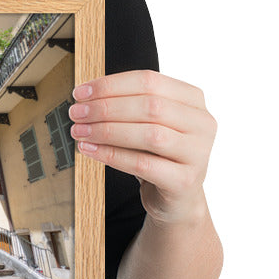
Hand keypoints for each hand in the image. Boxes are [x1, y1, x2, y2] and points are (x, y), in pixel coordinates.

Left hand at [68, 70, 216, 225]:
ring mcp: (198, 153)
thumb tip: (84, 97)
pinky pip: (143, 164)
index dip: (111, 85)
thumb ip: (125, 106)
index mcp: (193, 100)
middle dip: (106, 108)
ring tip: (79, 132)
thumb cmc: (157, 155)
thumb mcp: (146, 124)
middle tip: (76, 113)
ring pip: (149, 134)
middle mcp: (201, 123)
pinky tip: (90, 150)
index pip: (149, 81)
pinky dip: (112, 155)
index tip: (80, 92)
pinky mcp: (185, 181)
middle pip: (150, 106)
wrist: (176, 197)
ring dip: (107, 131)